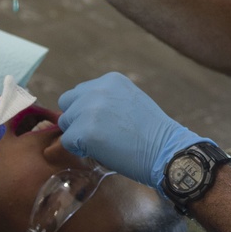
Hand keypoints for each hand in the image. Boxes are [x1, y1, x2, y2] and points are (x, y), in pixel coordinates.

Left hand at [55, 73, 201, 188]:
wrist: (164, 150)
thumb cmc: (152, 132)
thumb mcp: (130, 100)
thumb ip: (107, 99)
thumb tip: (83, 111)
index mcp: (110, 80)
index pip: (80, 92)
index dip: (86, 110)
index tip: (102, 123)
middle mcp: (97, 89)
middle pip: (67, 103)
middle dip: (77, 119)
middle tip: (97, 134)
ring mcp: (89, 110)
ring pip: (66, 123)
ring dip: (78, 135)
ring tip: (101, 143)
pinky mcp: (84, 131)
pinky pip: (68, 142)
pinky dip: (79, 150)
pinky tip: (99, 151)